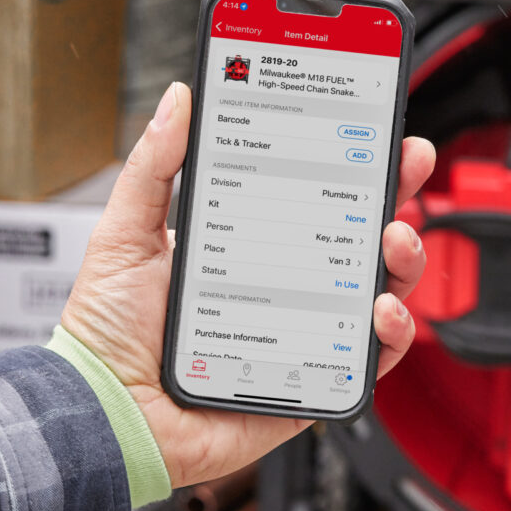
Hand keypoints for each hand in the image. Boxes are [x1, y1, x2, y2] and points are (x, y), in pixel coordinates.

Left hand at [61, 81, 434, 488]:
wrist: (105, 412)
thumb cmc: (108, 332)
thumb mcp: (125, 233)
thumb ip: (154, 166)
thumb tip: (179, 99)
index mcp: (248, 246)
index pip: (315, 196)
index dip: (354, 163)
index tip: (376, 129)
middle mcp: (284, 287)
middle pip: (360, 236)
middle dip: (396, 196)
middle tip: (405, 168)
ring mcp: (304, 335)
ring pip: (379, 291)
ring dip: (402, 259)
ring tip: (392, 239)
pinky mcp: (311, 383)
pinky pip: (368, 360)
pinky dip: (391, 333)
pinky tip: (380, 310)